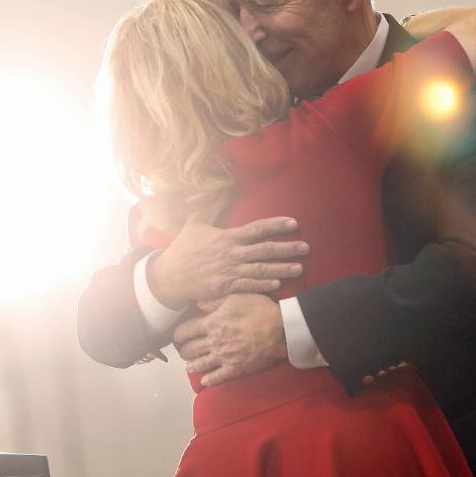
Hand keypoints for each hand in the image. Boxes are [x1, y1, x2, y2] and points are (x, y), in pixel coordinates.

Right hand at [150, 214, 308, 308]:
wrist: (169, 276)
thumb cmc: (183, 249)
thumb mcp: (194, 223)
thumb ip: (210, 207)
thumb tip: (219, 190)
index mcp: (228, 237)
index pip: (257, 228)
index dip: (276, 225)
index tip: (294, 223)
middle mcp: (232, 253)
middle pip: (265, 250)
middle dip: (287, 248)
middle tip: (306, 248)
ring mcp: (230, 271)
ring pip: (261, 269)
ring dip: (282, 269)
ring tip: (299, 268)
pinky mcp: (226, 287)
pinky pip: (249, 286)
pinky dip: (264, 285)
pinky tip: (278, 284)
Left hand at [173, 293, 286, 386]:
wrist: (279, 328)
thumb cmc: (259, 309)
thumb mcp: (236, 297)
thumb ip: (214, 300)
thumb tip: (198, 303)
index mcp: (212, 323)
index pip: (185, 331)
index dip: (178, 334)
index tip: (177, 335)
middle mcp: (214, 342)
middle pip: (189, 349)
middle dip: (182, 350)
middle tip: (181, 350)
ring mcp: (224, 357)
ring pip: (200, 364)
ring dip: (191, 365)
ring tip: (188, 366)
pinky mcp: (235, 368)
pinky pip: (217, 377)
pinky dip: (208, 380)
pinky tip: (204, 381)